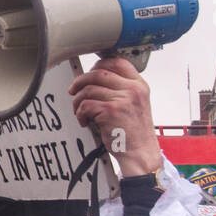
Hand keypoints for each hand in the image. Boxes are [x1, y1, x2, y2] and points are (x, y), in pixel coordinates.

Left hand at [69, 57, 161, 176]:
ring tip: (81, 113)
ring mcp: (122, 99)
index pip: (117, 62)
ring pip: (88, 89)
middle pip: (98, 72)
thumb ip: (122, 90)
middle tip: (74, 91)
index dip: (99, 64)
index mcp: (139, 85)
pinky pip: (86, 105)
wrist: (141, 153)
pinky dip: (80, 114)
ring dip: (78, 102)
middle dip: (81, 81)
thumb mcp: (136, 105)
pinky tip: (85, 121)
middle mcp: (133, 89)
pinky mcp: (111, 111)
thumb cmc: (135, 133)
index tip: (89, 73)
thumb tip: (95, 79)